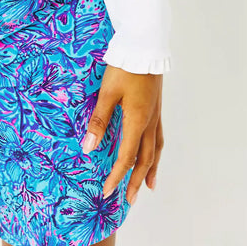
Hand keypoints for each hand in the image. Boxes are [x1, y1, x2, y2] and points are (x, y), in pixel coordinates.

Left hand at [81, 65, 163, 205]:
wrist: (145, 46)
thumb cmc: (125, 68)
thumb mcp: (107, 94)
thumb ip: (98, 122)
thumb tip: (88, 149)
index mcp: (137, 121)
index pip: (127, 156)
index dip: (117, 176)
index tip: (108, 191)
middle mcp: (150, 122)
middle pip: (145, 159)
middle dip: (136, 180)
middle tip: (130, 199)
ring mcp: (155, 114)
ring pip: (155, 149)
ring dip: (150, 169)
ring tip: (149, 185)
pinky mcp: (156, 106)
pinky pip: (158, 137)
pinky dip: (155, 151)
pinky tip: (153, 151)